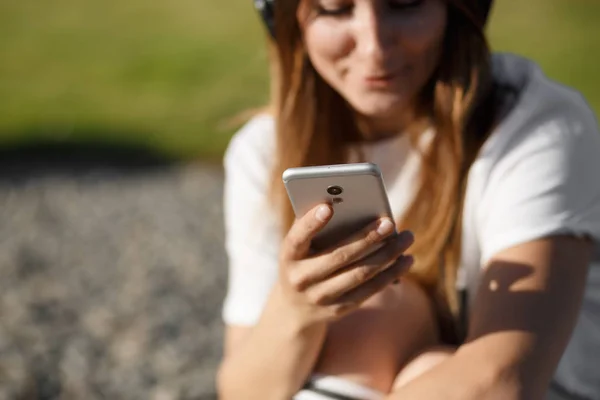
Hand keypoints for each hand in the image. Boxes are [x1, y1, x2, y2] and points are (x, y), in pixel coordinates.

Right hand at [277, 203, 414, 324]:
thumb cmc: (303, 260)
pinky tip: (406, 260)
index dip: (312, 223)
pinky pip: (369, 290)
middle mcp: (301, 278)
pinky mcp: (339, 309)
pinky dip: (391, 274)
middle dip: (367, 238)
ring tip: (407, 237)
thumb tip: (353, 204)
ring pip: (360, 274)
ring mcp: (320, 297)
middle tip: (390, 222)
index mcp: (288, 255)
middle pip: (339, 256)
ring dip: (388, 255)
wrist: (295, 308)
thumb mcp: (301, 245)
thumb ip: (317, 225)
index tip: (328, 206)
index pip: (298, 237)